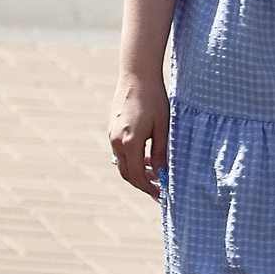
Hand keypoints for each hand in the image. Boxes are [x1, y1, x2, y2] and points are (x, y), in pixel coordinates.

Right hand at [108, 68, 169, 198]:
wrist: (136, 77)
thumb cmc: (154, 101)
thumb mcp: (163, 128)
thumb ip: (161, 153)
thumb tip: (162, 174)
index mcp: (129, 143)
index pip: (136, 175)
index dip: (149, 188)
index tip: (161, 196)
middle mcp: (116, 141)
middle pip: (126, 173)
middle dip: (142, 184)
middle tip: (158, 190)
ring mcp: (111, 135)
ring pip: (121, 163)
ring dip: (136, 173)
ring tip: (154, 175)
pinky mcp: (112, 129)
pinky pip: (120, 152)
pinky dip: (131, 161)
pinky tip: (146, 158)